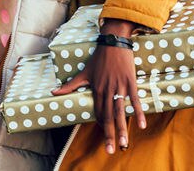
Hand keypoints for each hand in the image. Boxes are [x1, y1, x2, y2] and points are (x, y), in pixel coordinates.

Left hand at [52, 19, 145, 153]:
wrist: (113, 42)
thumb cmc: (98, 58)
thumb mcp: (83, 73)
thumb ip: (69, 85)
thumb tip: (52, 93)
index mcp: (96, 89)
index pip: (98, 113)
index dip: (102, 127)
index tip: (105, 140)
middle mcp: (107, 90)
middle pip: (108, 116)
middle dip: (110, 134)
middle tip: (111, 150)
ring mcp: (119, 87)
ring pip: (120, 111)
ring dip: (123, 128)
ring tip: (124, 143)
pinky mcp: (130, 82)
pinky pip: (135, 100)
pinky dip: (138, 112)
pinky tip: (141, 124)